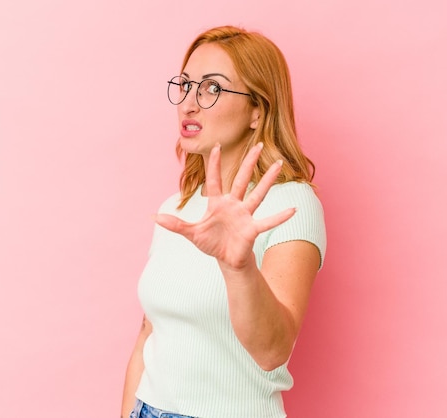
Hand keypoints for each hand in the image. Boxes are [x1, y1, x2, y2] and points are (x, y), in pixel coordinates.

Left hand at [154, 143, 295, 269]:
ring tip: (280, 165)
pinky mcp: (253, 229)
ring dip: (269, 180)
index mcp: (217, 203)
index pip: (215, 179)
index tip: (217, 146)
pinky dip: (280, 217)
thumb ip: (175, 224)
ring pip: (258, 194)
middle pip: (243, 179)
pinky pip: (268, 221)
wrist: (226, 260)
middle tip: (259, 145)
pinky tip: (293, 210)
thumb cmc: (210, 243)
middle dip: (249, 162)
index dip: (215, 164)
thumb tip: (153, 217)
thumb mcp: (191, 233)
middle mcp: (234, 204)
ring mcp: (245, 215)